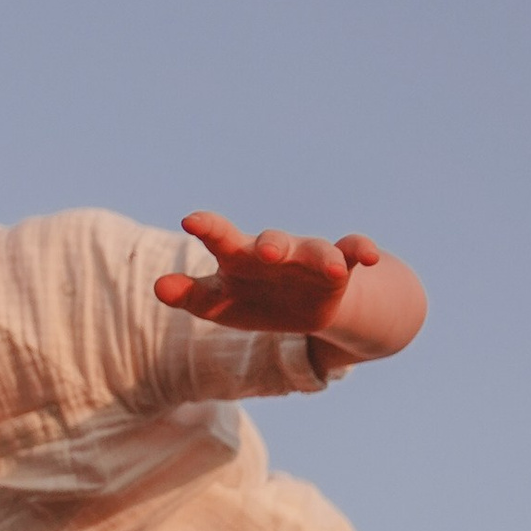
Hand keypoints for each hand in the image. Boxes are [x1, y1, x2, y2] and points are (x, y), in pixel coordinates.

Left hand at [154, 212, 380, 336]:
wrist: (306, 309)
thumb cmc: (252, 300)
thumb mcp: (219, 304)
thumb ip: (191, 294)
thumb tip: (157, 286)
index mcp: (240, 259)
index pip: (222, 241)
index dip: (209, 229)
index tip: (191, 221)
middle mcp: (275, 252)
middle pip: (273, 243)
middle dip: (272, 245)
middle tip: (266, 252)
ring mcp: (308, 258)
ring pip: (316, 250)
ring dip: (323, 256)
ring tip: (332, 266)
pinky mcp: (339, 270)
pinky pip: (353, 252)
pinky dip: (361, 250)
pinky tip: (372, 256)